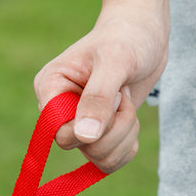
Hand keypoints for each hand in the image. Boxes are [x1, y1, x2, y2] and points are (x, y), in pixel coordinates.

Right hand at [34, 5, 168, 172]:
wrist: (144, 35)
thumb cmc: (127, 38)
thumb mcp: (116, 60)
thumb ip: (98, 97)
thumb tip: (85, 137)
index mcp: (51, 88)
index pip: (57, 130)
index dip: (87, 126)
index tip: (113, 97)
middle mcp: (61, 110)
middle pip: (81, 147)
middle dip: (114, 128)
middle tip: (123, 96)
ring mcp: (80, 125)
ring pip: (100, 157)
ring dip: (124, 135)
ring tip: (126, 103)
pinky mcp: (99, 134)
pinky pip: (111, 160)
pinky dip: (128, 144)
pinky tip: (131, 119)